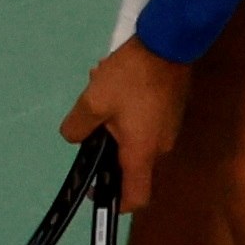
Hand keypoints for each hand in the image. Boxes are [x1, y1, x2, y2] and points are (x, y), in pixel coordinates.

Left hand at [58, 39, 191, 209]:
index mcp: (141, 153)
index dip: (116, 202)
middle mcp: (160, 148)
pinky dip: (128, 110)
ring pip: (135, 138)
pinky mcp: (172, 111)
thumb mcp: (93, 101)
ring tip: (102, 89)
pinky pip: (146, 122)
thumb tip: (73, 138)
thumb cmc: (131, 77)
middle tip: (92, 119)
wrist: (169, 42)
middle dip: (106, 146)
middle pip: (129, 164)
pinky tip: (118, 83)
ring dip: (115, 121)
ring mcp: (169, 129)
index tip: (97, 188)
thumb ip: (78, 127)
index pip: (135, 198)